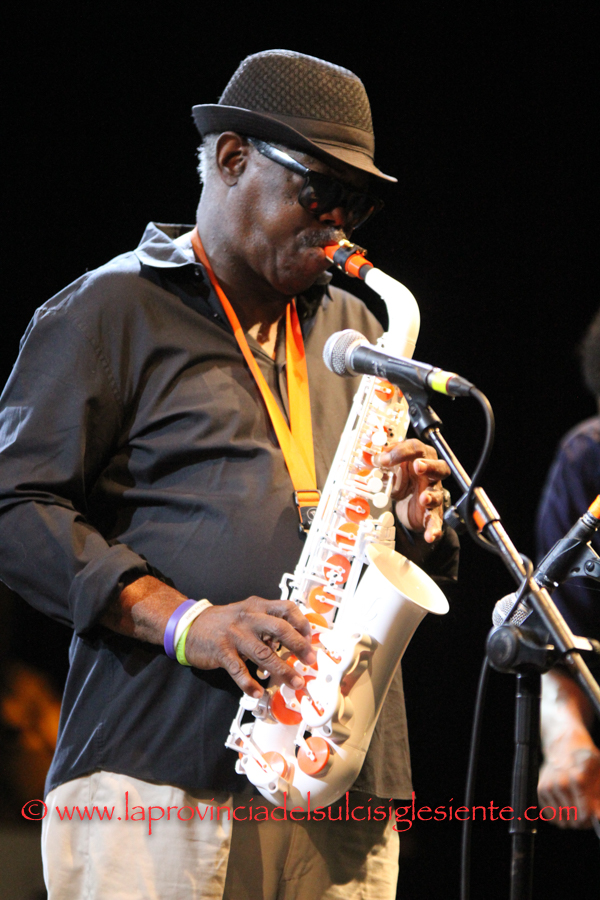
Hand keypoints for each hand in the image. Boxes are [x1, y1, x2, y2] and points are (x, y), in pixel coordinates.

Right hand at [108, 576, 315, 698]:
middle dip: (299, 646)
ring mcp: (234, 634)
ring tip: (295, 682)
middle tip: (310, 662)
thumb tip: (294, 640)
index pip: (286, 608)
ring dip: (282, 670)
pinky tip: (258, 692)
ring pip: (264, 653)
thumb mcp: (247, 613)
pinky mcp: (221, 650)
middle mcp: (248, 617)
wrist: (189, 625)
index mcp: (257, 606)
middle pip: (280, 629)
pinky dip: (249, 683)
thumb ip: (268, 623)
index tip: (310, 639)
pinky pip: (238, 669)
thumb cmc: (224, 622)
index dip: (301, 623)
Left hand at [373, 438, 449, 542]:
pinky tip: (430, 535)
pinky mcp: (432, 514)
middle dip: (429, 466)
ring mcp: (433, 495)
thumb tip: (370, 457)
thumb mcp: (391, 470)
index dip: (401, 452)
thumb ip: (381, 463)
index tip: (383, 460)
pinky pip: (435, 521)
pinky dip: (434, 529)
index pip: (416, 449)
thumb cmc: (403, 481)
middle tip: (418, 466)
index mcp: (420, 459)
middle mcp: (430, 476)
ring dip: (431, 496)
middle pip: (439, 467)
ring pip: (438, 494)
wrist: (408, 504)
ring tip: (423, 498)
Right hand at [539, 669, 599, 827]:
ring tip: (576, 805)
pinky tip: (565, 803)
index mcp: (579, 778)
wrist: (564, 743)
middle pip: (574, 820)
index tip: (593, 815)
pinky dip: (559, 815)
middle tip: (586, 810)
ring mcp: (549, 787)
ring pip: (562, 821)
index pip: (585, 815)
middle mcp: (561, 783)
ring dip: (570, 818)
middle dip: (582, 821)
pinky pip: (551, 816)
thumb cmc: (586, 758)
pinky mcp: (541, 789)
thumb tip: (598, 818)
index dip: (591, 819)